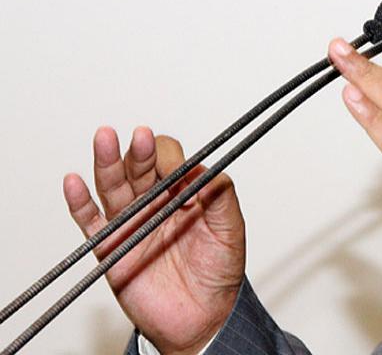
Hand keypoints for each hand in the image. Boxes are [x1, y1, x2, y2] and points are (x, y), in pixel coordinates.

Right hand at [63, 127, 245, 354]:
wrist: (202, 318)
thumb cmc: (219, 273)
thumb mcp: (231, 231)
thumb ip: (221, 197)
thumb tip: (205, 169)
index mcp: (184, 193)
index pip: (173, 162)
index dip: (174, 161)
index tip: (180, 174)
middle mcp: (155, 202)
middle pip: (141, 167)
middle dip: (141, 151)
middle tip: (142, 137)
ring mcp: (131, 222)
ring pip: (114, 185)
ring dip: (108, 162)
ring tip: (105, 139)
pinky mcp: (110, 247)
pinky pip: (90, 221)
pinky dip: (79, 202)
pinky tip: (74, 182)